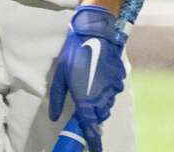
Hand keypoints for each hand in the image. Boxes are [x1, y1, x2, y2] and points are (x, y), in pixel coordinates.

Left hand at [47, 5, 126, 151]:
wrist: (94, 32)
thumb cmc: (73, 53)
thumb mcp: (60, 76)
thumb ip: (57, 98)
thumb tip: (55, 116)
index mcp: (85, 98)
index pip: (90, 126)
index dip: (93, 140)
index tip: (94, 149)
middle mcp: (101, 96)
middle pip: (99, 116)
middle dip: (93, 115)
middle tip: (83, 106)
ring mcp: (112, 87)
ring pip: (107, 104)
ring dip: (99, 102)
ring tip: (89, 86)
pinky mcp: (119, 78)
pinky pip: (113, 91)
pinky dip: (106, 90)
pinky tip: (98, 77)